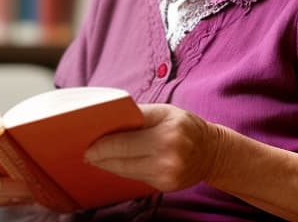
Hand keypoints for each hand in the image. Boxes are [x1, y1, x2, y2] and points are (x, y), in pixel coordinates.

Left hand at [84, 104, 220, 191]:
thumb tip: (109, 120)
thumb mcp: (164, 111)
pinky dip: (123, 170)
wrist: (211, 150)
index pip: (123, 144)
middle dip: (100, 156)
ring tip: (95, 158)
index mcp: (166, 135)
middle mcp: (167, 158)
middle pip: (121, 160)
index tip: (87, 145)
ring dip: (108, 165)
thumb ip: (137, 115)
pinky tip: (114, 163)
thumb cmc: (185, 125)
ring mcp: (166, 176)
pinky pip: (135, 178)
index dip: (102, 146)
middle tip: (85, 152)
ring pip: (125, 172)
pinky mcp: (164, 187)